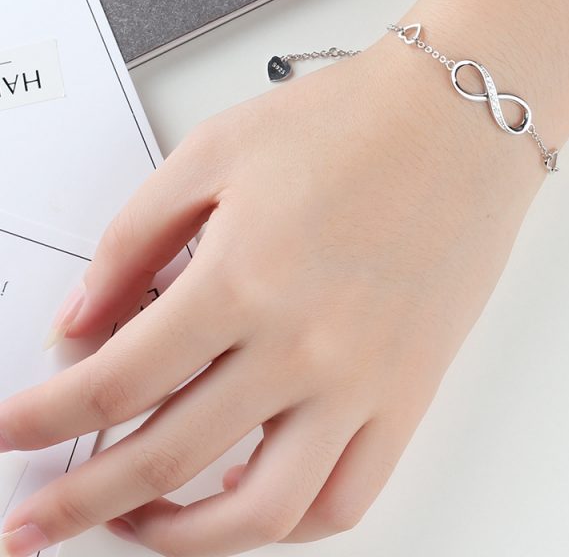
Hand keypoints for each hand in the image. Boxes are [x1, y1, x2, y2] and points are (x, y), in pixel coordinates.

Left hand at [0, 24, 540, 556]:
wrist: (458, 119)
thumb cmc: (352, 121)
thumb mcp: (216, 153)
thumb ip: (135, 239)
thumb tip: (80, 318)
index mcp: (242, 278)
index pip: (112, 383)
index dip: (40, 421)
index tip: (10, 433)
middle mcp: (302, 346)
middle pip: (164, 460)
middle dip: (80, 501)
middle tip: (36, 519)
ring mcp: (362, 380)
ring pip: (259, 514)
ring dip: (182, 541)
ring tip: (143, 527)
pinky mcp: (410, 392)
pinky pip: (348, 497)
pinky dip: (290, 525)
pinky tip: (254, 502)